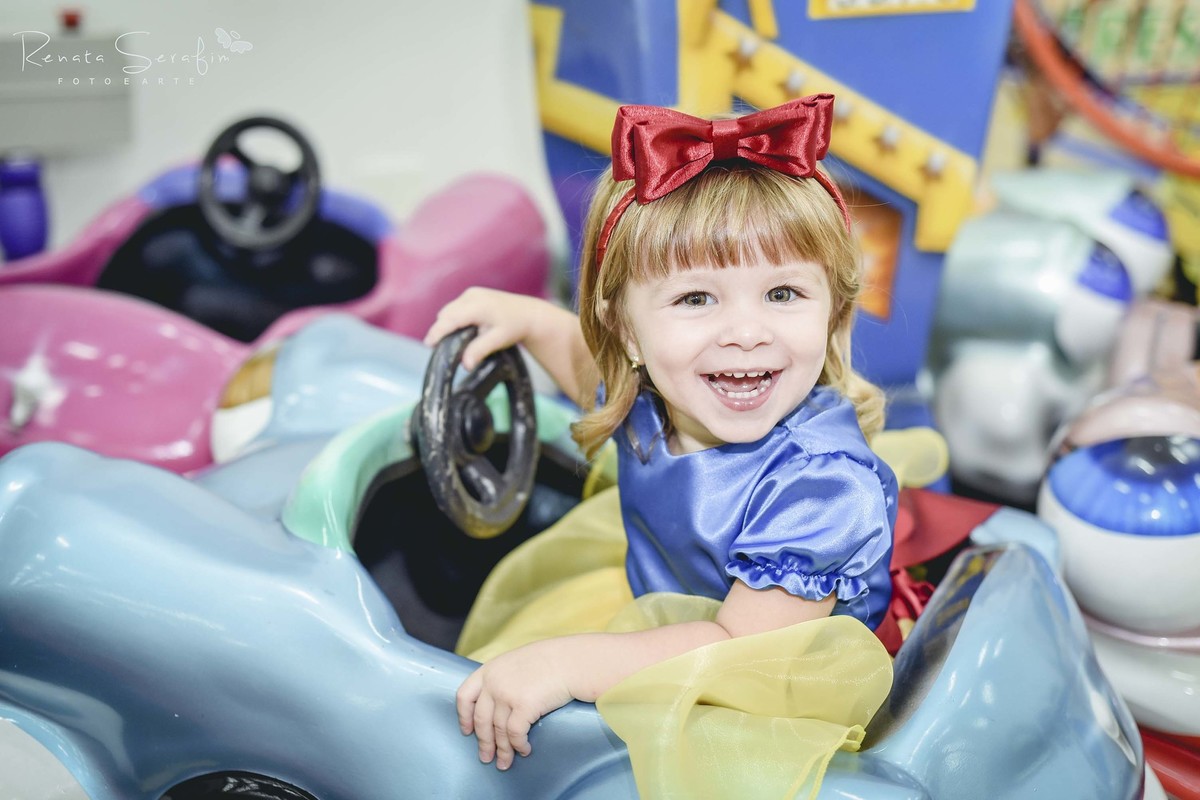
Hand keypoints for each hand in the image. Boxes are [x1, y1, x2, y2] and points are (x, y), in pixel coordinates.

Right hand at [425, 287, 548, 370]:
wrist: (529, 314)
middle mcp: (471, 296)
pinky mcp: (472, 294)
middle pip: (446, 314)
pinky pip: (455, 307)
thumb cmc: (515, 327)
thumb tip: (465, 365)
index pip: (450, 319)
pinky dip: (453, 318)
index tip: (429, 344)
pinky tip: (460, 330)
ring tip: (449, 341)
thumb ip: (480, 350)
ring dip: (446, 324)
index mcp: (478, 305)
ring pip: (449, 310)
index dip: (437, 332)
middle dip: (440, 330)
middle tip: (439, 348)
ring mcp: (471, 293)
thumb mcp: (498, 340)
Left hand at [456, 639, 575, 770]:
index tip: (467, 731)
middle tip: (486, 758)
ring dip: (502, 751)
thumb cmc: (550, 660)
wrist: (570, 660)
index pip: (464, 696)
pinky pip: (516, 734)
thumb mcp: (516, 663)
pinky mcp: (523, 706)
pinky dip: (518, 746)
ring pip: (499, 731)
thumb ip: (503, 679)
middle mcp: (494, 683)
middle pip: (481, 720)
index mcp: (489, 670)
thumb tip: (498, 705)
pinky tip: (524, 750)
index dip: (464, 717)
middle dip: (484, 743)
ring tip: (505, 763)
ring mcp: (507, 695)